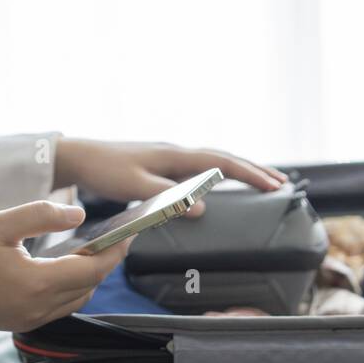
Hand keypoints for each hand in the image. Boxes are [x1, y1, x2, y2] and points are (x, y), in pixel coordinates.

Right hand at [0, 200, 129, 331]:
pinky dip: (72, 289)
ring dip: (90, 278)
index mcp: (36, 284)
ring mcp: (32, 320)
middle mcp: (39, 308)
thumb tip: (80, 214)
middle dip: (106, 263)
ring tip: (92, 251)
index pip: (92, 270)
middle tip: (114, 239)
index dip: (114, 252)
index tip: (128, 235)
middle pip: (90, 286)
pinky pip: (61, 308)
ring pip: (78, 300)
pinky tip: (66, 270)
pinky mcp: (23, 324)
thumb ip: (41, 216)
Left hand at [53, 139, 287, 215]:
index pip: (223, 164)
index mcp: (176, 156)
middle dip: (256, 171)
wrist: (80, 156)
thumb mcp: (137, 187)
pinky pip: (203, 167)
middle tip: (283, 184)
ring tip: (265, 182)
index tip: (274, 185)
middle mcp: (178, 153)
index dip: (250, 175)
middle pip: (226, 160)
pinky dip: (223, 174)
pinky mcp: (165, 164)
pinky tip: (226, 183)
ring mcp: (172, 157)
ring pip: (216, 162)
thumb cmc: (106, 171)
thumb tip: (203, 209)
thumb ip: (169, 199)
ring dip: (242, 171)